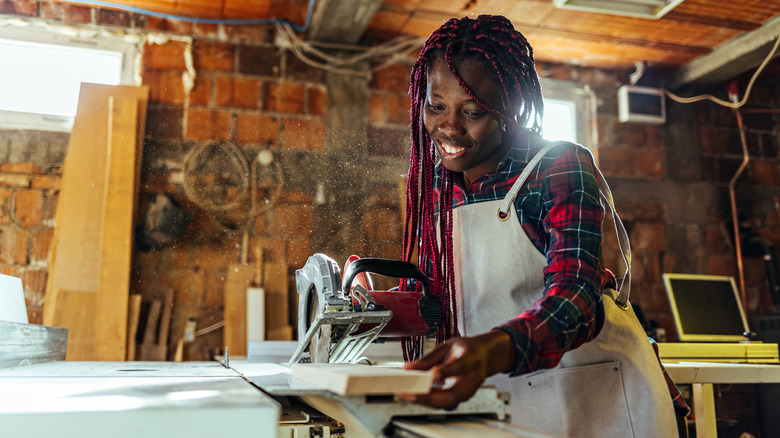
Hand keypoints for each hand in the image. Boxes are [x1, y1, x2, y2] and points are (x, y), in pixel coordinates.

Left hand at [398, 330, 514, 409]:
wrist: (484, 357)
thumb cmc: (466, 350)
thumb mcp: (447, 346)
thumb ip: (428, 358)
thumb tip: (408, 368)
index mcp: (471, 359)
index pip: (458, 367)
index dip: (445, 372)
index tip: (431, 374)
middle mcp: (472, 379)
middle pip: (451, 394)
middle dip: (428, 396)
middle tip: (408, 392)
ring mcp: (468, 392)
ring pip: (445, 403)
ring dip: (424, 401)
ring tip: (405, 394)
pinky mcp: (462, 398)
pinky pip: (443, 403)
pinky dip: (427, 401)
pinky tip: (414, 395)